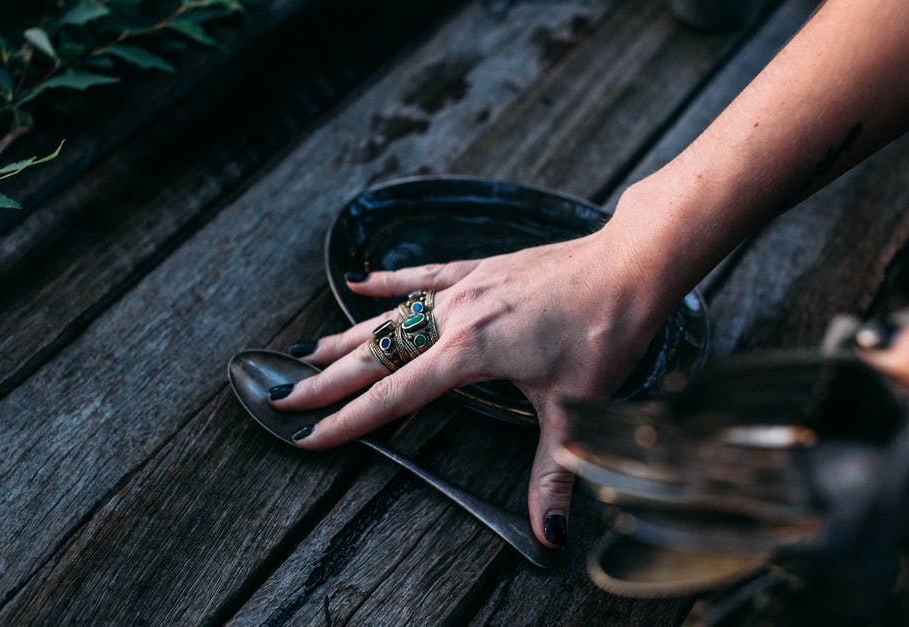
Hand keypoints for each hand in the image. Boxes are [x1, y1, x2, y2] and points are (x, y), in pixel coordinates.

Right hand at [270, 230, 665, 547]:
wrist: (628, 267)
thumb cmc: (603, 333)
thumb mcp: (573, 409)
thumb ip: (550, 473)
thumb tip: (549, 533)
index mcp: (468, 353)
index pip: (393, 396)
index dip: (347, 420)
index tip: (309, 434)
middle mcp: (454, 319)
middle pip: (376, 355)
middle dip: (325, 380)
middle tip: (280, 395)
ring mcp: (465, 290)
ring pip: (390, 316)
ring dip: (347, 336)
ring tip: (304, 351)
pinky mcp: (480, 270)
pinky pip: (422, 277)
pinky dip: (389, 282)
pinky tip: (360, 281)